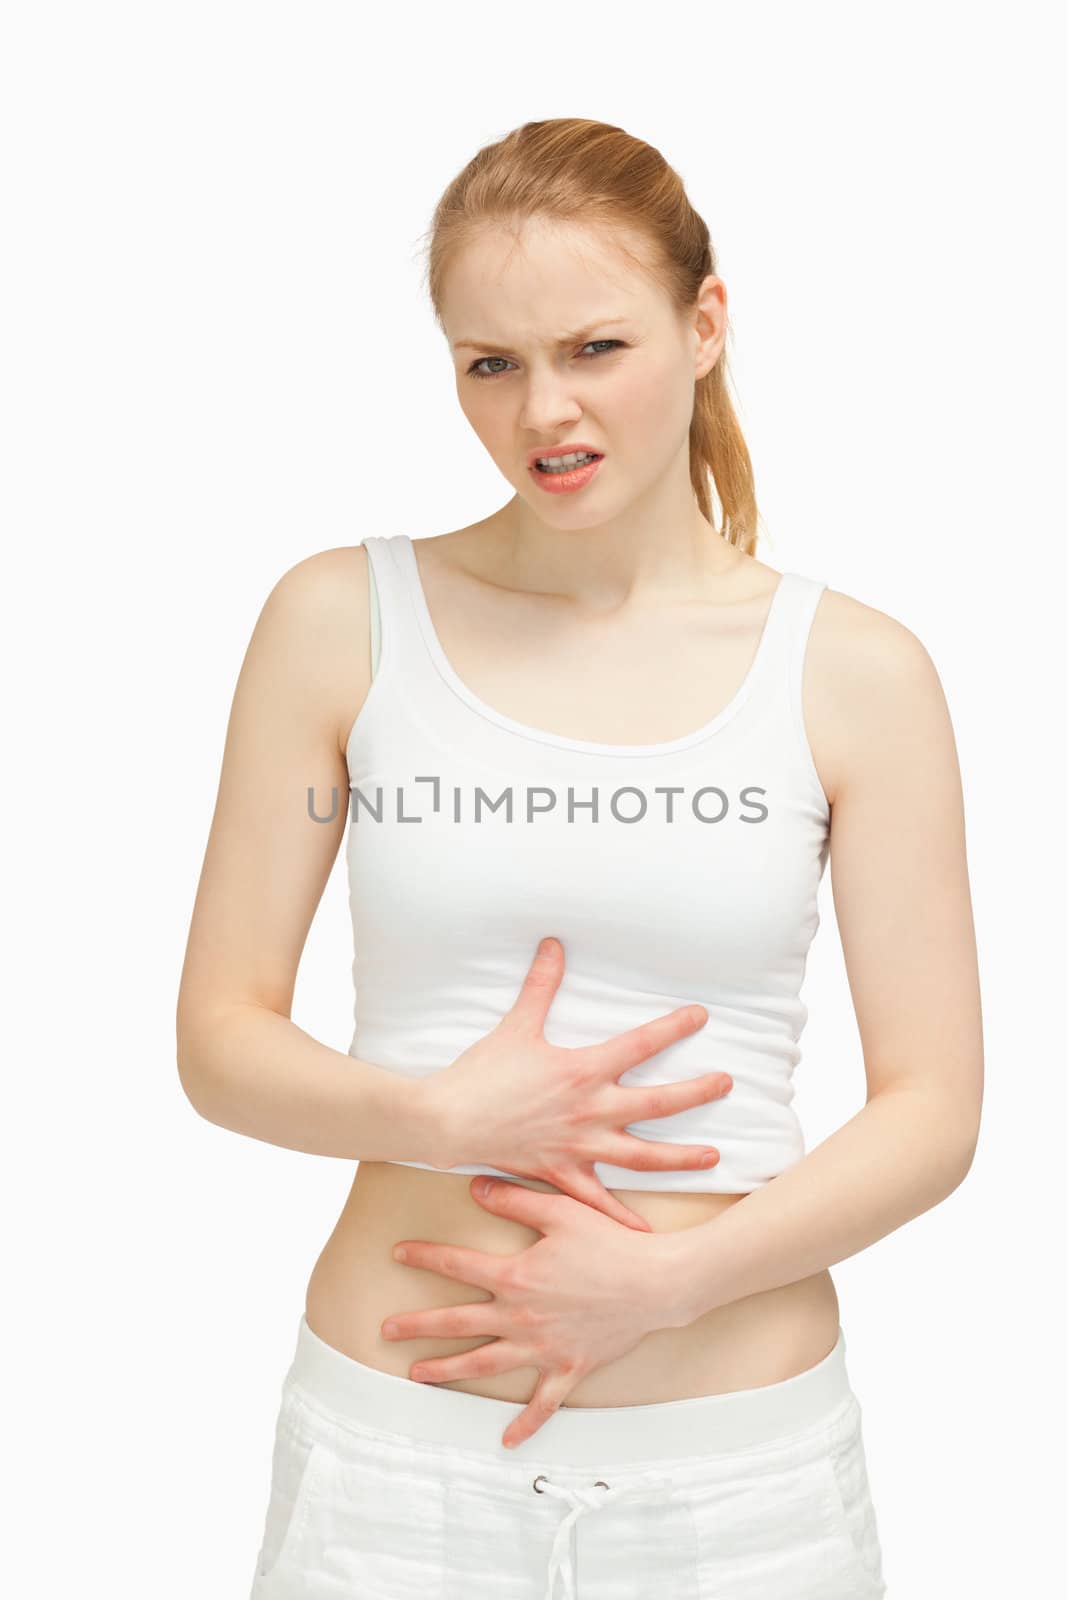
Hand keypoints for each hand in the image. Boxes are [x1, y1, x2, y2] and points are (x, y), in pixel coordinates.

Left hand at [382, 1175, 681, 1449]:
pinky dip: (525, 1424)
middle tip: (385, 1329)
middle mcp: (521, 1317)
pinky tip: (506, 1440)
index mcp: (516, 1277)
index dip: (424, 1257)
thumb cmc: (610, 1243)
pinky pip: (543, 1403)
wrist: (655, 1283)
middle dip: (418, 1325)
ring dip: (448, 1370)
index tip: (397, 1253)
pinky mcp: (569, 1367)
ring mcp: (543, 1347)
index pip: (458, 1266)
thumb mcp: (561, 1211)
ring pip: (485, 1364)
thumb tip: (475, 1186)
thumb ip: (515, 1200)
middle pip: (458, 1323)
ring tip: (418, 1375)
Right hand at [423, 937, 732, 1232]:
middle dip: (697, 1093)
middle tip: (727, 1084)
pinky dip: (622, 1218)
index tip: (701, 1016)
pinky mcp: (562, 1173)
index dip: (673, 1027)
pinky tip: (646, 1234)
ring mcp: (579, 1146)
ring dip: (680, 1157)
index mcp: (583, 1070)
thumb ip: (541, 985)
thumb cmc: (482, 1073)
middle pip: (657, 1103)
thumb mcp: (516, 1025)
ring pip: (642, 1155)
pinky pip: (599, 1201)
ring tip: (713, 1156)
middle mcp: (590, 1110)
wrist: (448, 1120)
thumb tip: (554, 943)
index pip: (640, 1045)